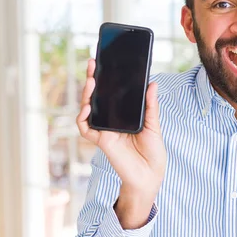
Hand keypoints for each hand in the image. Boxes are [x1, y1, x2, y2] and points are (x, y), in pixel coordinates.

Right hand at [76, 59, 165, 228]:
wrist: (151, 174)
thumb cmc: (153, 152)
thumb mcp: (154, 125)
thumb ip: (150, 105)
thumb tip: (153, 83)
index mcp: (124, 114)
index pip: (112, 93)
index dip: (106, 79)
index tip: (104, 62)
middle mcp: (112, 120)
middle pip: (97, 97)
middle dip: (93, 80)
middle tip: (93, 63)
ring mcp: (105, 130)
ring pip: (88, 109)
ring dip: (87, 95)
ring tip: (91, 81)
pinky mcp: (102, 141)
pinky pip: (86, 128)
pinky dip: (83, 118)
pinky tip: (86, 108)